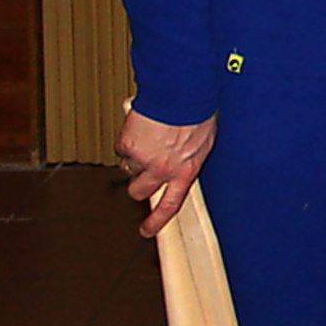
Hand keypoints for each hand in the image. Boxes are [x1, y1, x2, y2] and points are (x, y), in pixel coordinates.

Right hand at [116, 110, 217, 237]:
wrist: (182, 94)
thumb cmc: (198, 113)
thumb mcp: (204, 141)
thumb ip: (191, 157)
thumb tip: (185, 162)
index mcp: (186, 170)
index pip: (170, 204)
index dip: (157, 221)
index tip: (146, 231)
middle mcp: (163, 170)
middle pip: (139, 192)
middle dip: (137, 184)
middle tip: (141, 170)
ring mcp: (143, 159)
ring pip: (128, 169)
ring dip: (134, 157)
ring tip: (148, 137)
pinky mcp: (127, 146)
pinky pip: (122, 148)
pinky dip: (128, 138)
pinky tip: (141, 126)